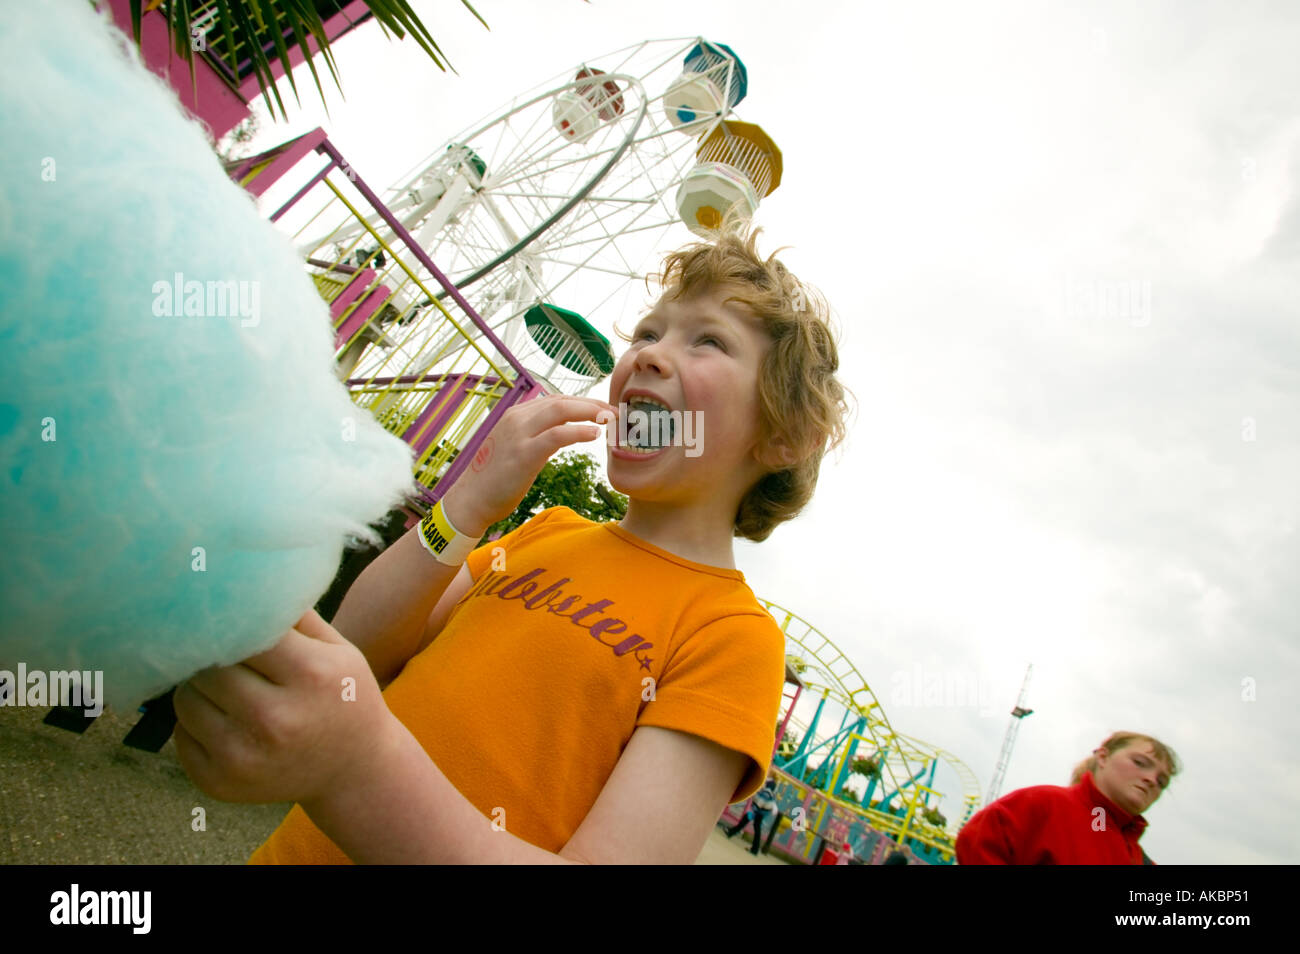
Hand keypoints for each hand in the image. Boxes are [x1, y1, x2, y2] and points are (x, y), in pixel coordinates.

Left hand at [173, 609, 400, 804]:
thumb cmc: (342, 696)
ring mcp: (242, 757)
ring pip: (185, 698)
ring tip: (229, 687)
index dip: (231, 619)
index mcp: (310, 675)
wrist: (353, 769)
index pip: (243, 629)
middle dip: (212, 654)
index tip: (224, 610)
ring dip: (199, 687)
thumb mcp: (337, 648)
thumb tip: (243, 572)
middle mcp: (275, 720)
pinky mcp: (217, 782)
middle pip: (208, 665)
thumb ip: (293, 613)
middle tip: (226, 652)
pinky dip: (195, 722)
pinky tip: (226, 720)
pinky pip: (180, 733)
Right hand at [442, 394, 615, 531]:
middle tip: (614, 411)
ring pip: (561, 411)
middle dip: (592, 403)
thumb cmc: (494, 478)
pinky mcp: (523, 454)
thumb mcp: (514, 447)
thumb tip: (559, 431)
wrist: (470, 499)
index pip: (556, 400)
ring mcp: (519, 434)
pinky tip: (594, 434)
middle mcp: (517, 418)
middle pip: (562, 401)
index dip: (583, 402)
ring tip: (610, 418)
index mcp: (516, 415)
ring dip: (590, 411)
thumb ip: (535, 435)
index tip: (603, 408)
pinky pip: (556, 435)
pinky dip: (578, 430)